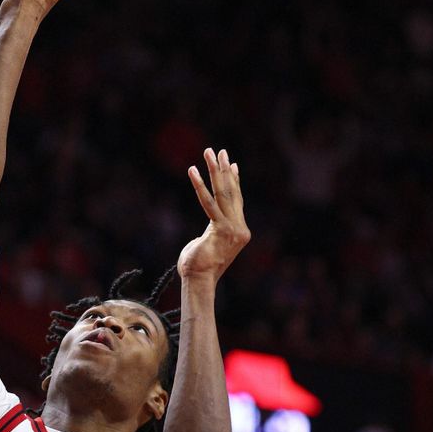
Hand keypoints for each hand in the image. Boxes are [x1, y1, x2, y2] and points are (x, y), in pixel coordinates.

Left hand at [178, 148, 250, 283]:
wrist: (200, 281)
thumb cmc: (199, 266)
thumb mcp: (209, 243)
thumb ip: (213, 231)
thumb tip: (211, 229)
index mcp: (238, 230)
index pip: (237, 200)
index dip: (234, 180)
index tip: (232, 163)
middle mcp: (239, 228)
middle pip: (231, 192)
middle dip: (224, 169)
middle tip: (219, 150)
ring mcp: (232, 229)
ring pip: (223, 193)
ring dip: (215, 170)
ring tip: (209, 152)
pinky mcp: (220, 229)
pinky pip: (208, 203)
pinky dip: (200, 186)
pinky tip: (193, 171)